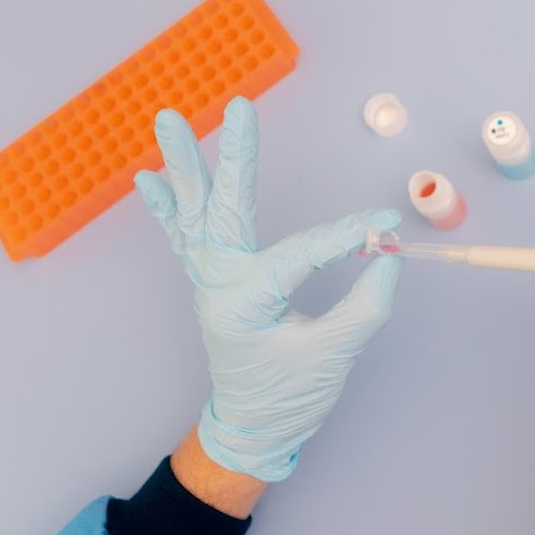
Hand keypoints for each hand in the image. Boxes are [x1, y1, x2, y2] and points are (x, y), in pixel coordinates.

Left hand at [135, 97, 402, 482]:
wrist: (251, 429)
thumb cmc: (288, 396)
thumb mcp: (333, 357)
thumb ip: (364, 307)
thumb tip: (388, 257)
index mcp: (246, 301)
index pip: (301, 253)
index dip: (348, 235)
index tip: (388, 227)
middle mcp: (218, 283)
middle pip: (224, 208)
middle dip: (232, 155)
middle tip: (239, 105)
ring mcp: (208, 280)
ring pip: (194, 212)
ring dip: (183, 165)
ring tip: (166, 118)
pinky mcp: (211, 282)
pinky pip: (184, 237)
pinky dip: (167, 206)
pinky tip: (147, 177)